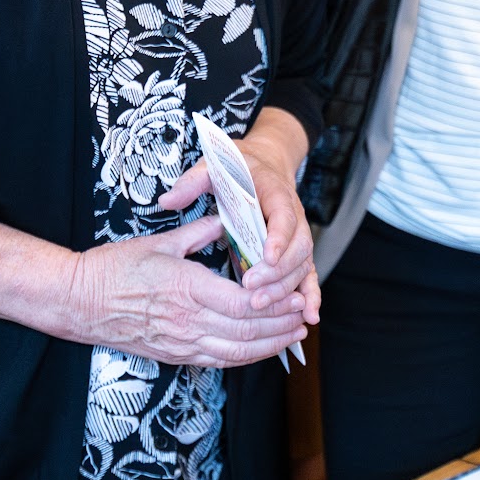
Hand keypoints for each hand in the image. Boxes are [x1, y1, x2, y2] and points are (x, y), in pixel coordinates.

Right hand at [67, 218, 308, 367]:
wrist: (78, 302)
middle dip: (280, 325)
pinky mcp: (174, 356)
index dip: (275, 304)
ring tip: (293, 336)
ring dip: (269, 346)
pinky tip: (261, 350)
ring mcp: (181, 343)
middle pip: (246, 330)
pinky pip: (218, 361)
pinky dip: (245, 357)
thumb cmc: (114, 268)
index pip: (243, 302)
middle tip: (304, 316)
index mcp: (187, 288)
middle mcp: (188, 321)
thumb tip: (227, 220)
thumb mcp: (160, 241)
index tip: (296, 295)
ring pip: (236, 352)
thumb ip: (199, 232)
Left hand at [161, 122, 319, 325]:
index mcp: (274, 192)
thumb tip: (168, 200)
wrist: (265, 163)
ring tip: (261, 307)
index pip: (283, 215)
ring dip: (287, 289)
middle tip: (253, 293)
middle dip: (278, 274)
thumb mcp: (215, 165)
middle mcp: (294, 215)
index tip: (266, 257)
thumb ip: (193, 181)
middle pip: (298, 247)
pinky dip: (311, 296)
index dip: (278, 237)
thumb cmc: (238, 168)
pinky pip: (309, 274)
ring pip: (303, 265)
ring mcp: (297, 235)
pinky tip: (309, 316)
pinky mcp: (296, 251)